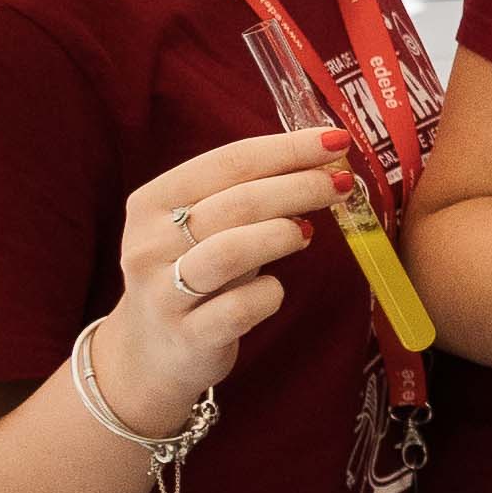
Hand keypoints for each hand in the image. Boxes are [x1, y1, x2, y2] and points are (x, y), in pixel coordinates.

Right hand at [98, 126, 349, 425]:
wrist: (150, 352)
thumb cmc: (194, 273)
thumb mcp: (209, 229)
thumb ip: (252, 196)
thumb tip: (324, 165)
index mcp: (152, 202)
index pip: (227, 162)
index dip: (286, 148)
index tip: (336, 140)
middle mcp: (148, 244)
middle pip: (234, 203)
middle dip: (299, 186)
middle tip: (343, 182)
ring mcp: (163, 293)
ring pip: (231, 252)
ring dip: (281, 234)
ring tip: (309, 232)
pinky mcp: (187, 337)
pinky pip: (240, 308)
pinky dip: (269, 294)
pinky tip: (275, 290)